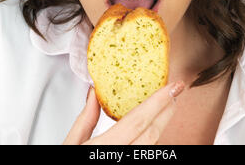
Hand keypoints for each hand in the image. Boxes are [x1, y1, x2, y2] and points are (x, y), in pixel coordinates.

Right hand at [63, 80, 184, 144]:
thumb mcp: (70, 144)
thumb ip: (85, 119)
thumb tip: (94, 94)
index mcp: (105, 149)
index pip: (138, 120)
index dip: (159, 101)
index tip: (173, 87)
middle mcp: (121, 158)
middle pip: (152, 133)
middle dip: (166, 110)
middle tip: (174, 93)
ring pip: (152, 145)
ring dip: (159, 125)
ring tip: (164, 108)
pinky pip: (146, 154)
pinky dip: (149, 140)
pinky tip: (150, 129)